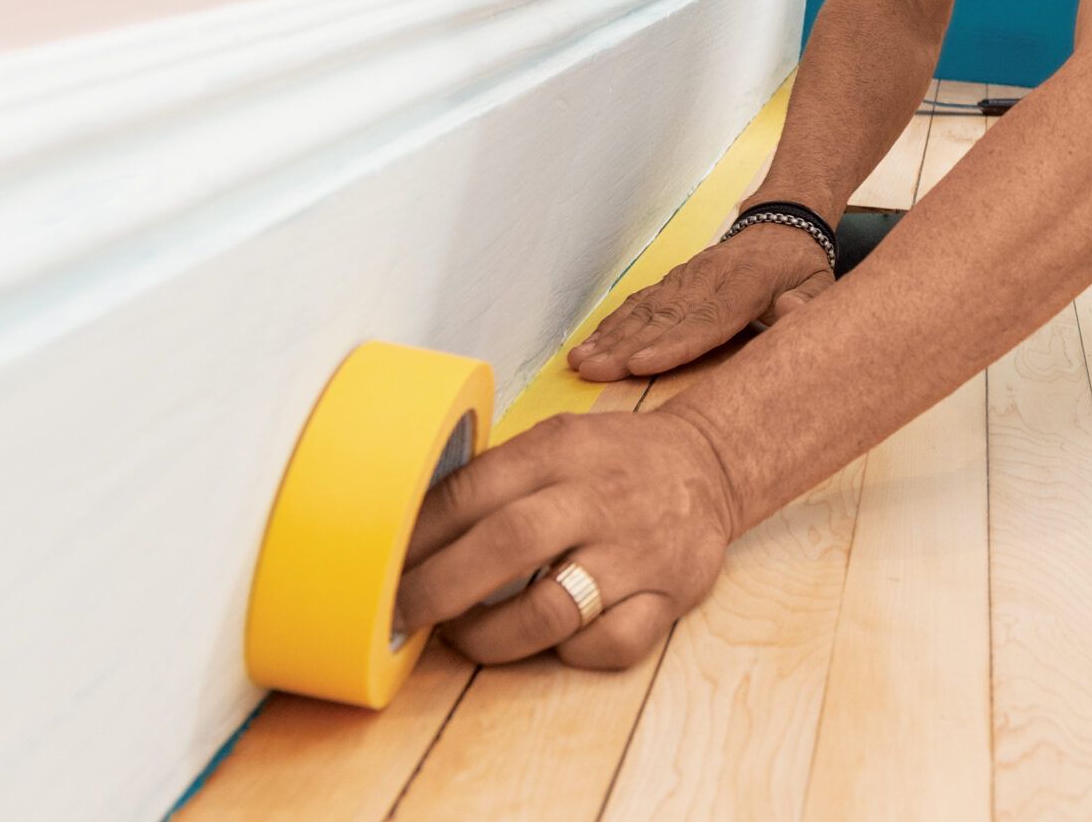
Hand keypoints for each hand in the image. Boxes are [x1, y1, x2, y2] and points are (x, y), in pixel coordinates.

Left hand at [397, 407, 734, 668]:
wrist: (710, 464)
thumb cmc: (614, 460)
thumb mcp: (558, 439)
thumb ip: (497, 475)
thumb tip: (406, 525)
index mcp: (562, 451)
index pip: (473, 491)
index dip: (417, 537)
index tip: (380, 568)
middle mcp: (599, 498)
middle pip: (507, 544)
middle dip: (439, 588)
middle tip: (401, 614)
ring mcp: (636, 551)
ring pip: (552, 608)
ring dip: (492, 634)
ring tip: (465, 636)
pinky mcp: (669, 594)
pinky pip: (611, 644)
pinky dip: (573, 652)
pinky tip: (554, 641)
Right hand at [569, 221, 834, 380]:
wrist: (781, 224)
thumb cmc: (800, 265)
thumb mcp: (821, 284)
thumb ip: (809, 302)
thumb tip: (791, 310)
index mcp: (746, 285)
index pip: (705, 320)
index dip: (671, 345)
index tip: (640, 363)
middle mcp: (708, 279)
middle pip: (664, 319)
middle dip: (624, 347)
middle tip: (593, 371)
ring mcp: (687, 278)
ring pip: (645, 310)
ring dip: (610, 337)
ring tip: (581, 361)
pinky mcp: (675, 279)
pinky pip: (641, 301)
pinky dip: (614, 322)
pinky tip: (591, 342)